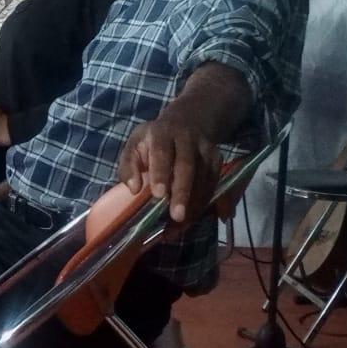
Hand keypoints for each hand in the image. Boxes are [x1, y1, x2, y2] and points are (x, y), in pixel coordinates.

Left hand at [118, 110, 220, 225]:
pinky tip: (192, 219)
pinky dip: (204, 202)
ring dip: (194, 203)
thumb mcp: (134, 145)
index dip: (161, 173)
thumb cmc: (152, 140)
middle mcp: (187, 139)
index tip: (158, 195)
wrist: (187, 121)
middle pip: (187, 166)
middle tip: (177, 216)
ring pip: (204, 177)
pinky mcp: (217, 159)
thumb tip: (133, 188)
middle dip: (182, 192)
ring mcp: (205, 149)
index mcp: (162, 133)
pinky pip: (213, 183)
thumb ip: (128, 165)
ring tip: (180, 226)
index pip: (162, 153)